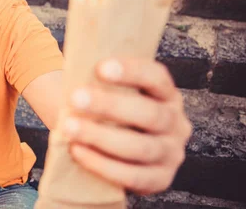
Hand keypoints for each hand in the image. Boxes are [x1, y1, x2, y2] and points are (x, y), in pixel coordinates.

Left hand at [62, 58, 192, 194]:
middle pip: (150, 114)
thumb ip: (103, 82)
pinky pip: (133, 176)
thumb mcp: (113, 92)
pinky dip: (103, 165)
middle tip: (76, 97)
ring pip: (141, 147)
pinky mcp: (160, 180)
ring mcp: (171, 154)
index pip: (157, 78)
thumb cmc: (109, 111)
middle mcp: (176, 124)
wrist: (113, 147)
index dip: (132, 71)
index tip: (100, 67)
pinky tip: (77, 151)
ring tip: (69, 127)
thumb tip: (75, 66)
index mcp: (167, 95)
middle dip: (111, 105)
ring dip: (102, 137)